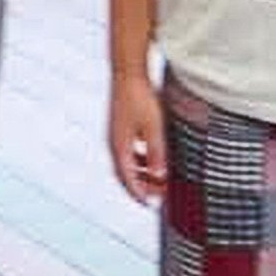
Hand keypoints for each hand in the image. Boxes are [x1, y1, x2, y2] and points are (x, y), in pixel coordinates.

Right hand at [106, 65, 168, 206]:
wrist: (128, 71)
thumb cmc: (141, 97)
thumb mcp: (154, 127)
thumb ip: (157, 152)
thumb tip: (160, 176)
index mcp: (120, 147)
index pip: (128, 179)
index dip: (139, 194)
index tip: (150, 204)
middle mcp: (114, 143)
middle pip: (125, 173)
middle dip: (141, 186)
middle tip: (158, 194)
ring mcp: (116, 134)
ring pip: (127, 162)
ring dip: (141, 172)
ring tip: (158, 178)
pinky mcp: (120, 125)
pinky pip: (129, 150)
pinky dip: (140, 159)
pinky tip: (153, 155)